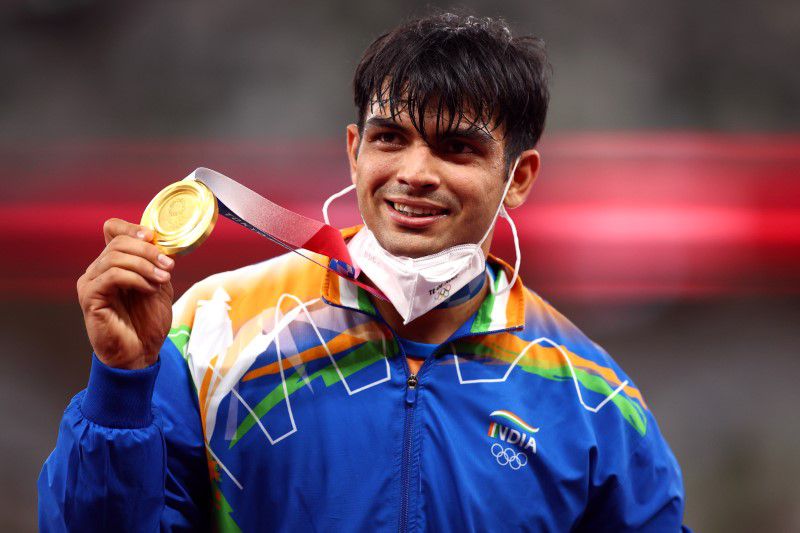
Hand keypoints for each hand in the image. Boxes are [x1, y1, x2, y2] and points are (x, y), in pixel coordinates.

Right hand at [77, 218, 175, 369]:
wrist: (140, 353)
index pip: (112, 230)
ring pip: (114, 257)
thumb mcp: (158, 285)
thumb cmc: (147, 323)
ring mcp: (91, 283)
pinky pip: (111, 276)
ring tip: (163, 279)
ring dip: (144, 265)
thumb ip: (156, 264)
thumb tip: (162, 243)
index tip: (154, 238)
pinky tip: (149, 288)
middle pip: (118, 242)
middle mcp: (98, 270)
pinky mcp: (90, 297)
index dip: (132, 228)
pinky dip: (135, 278)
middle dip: (148, 251)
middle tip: (169, 265)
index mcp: (113, 264)